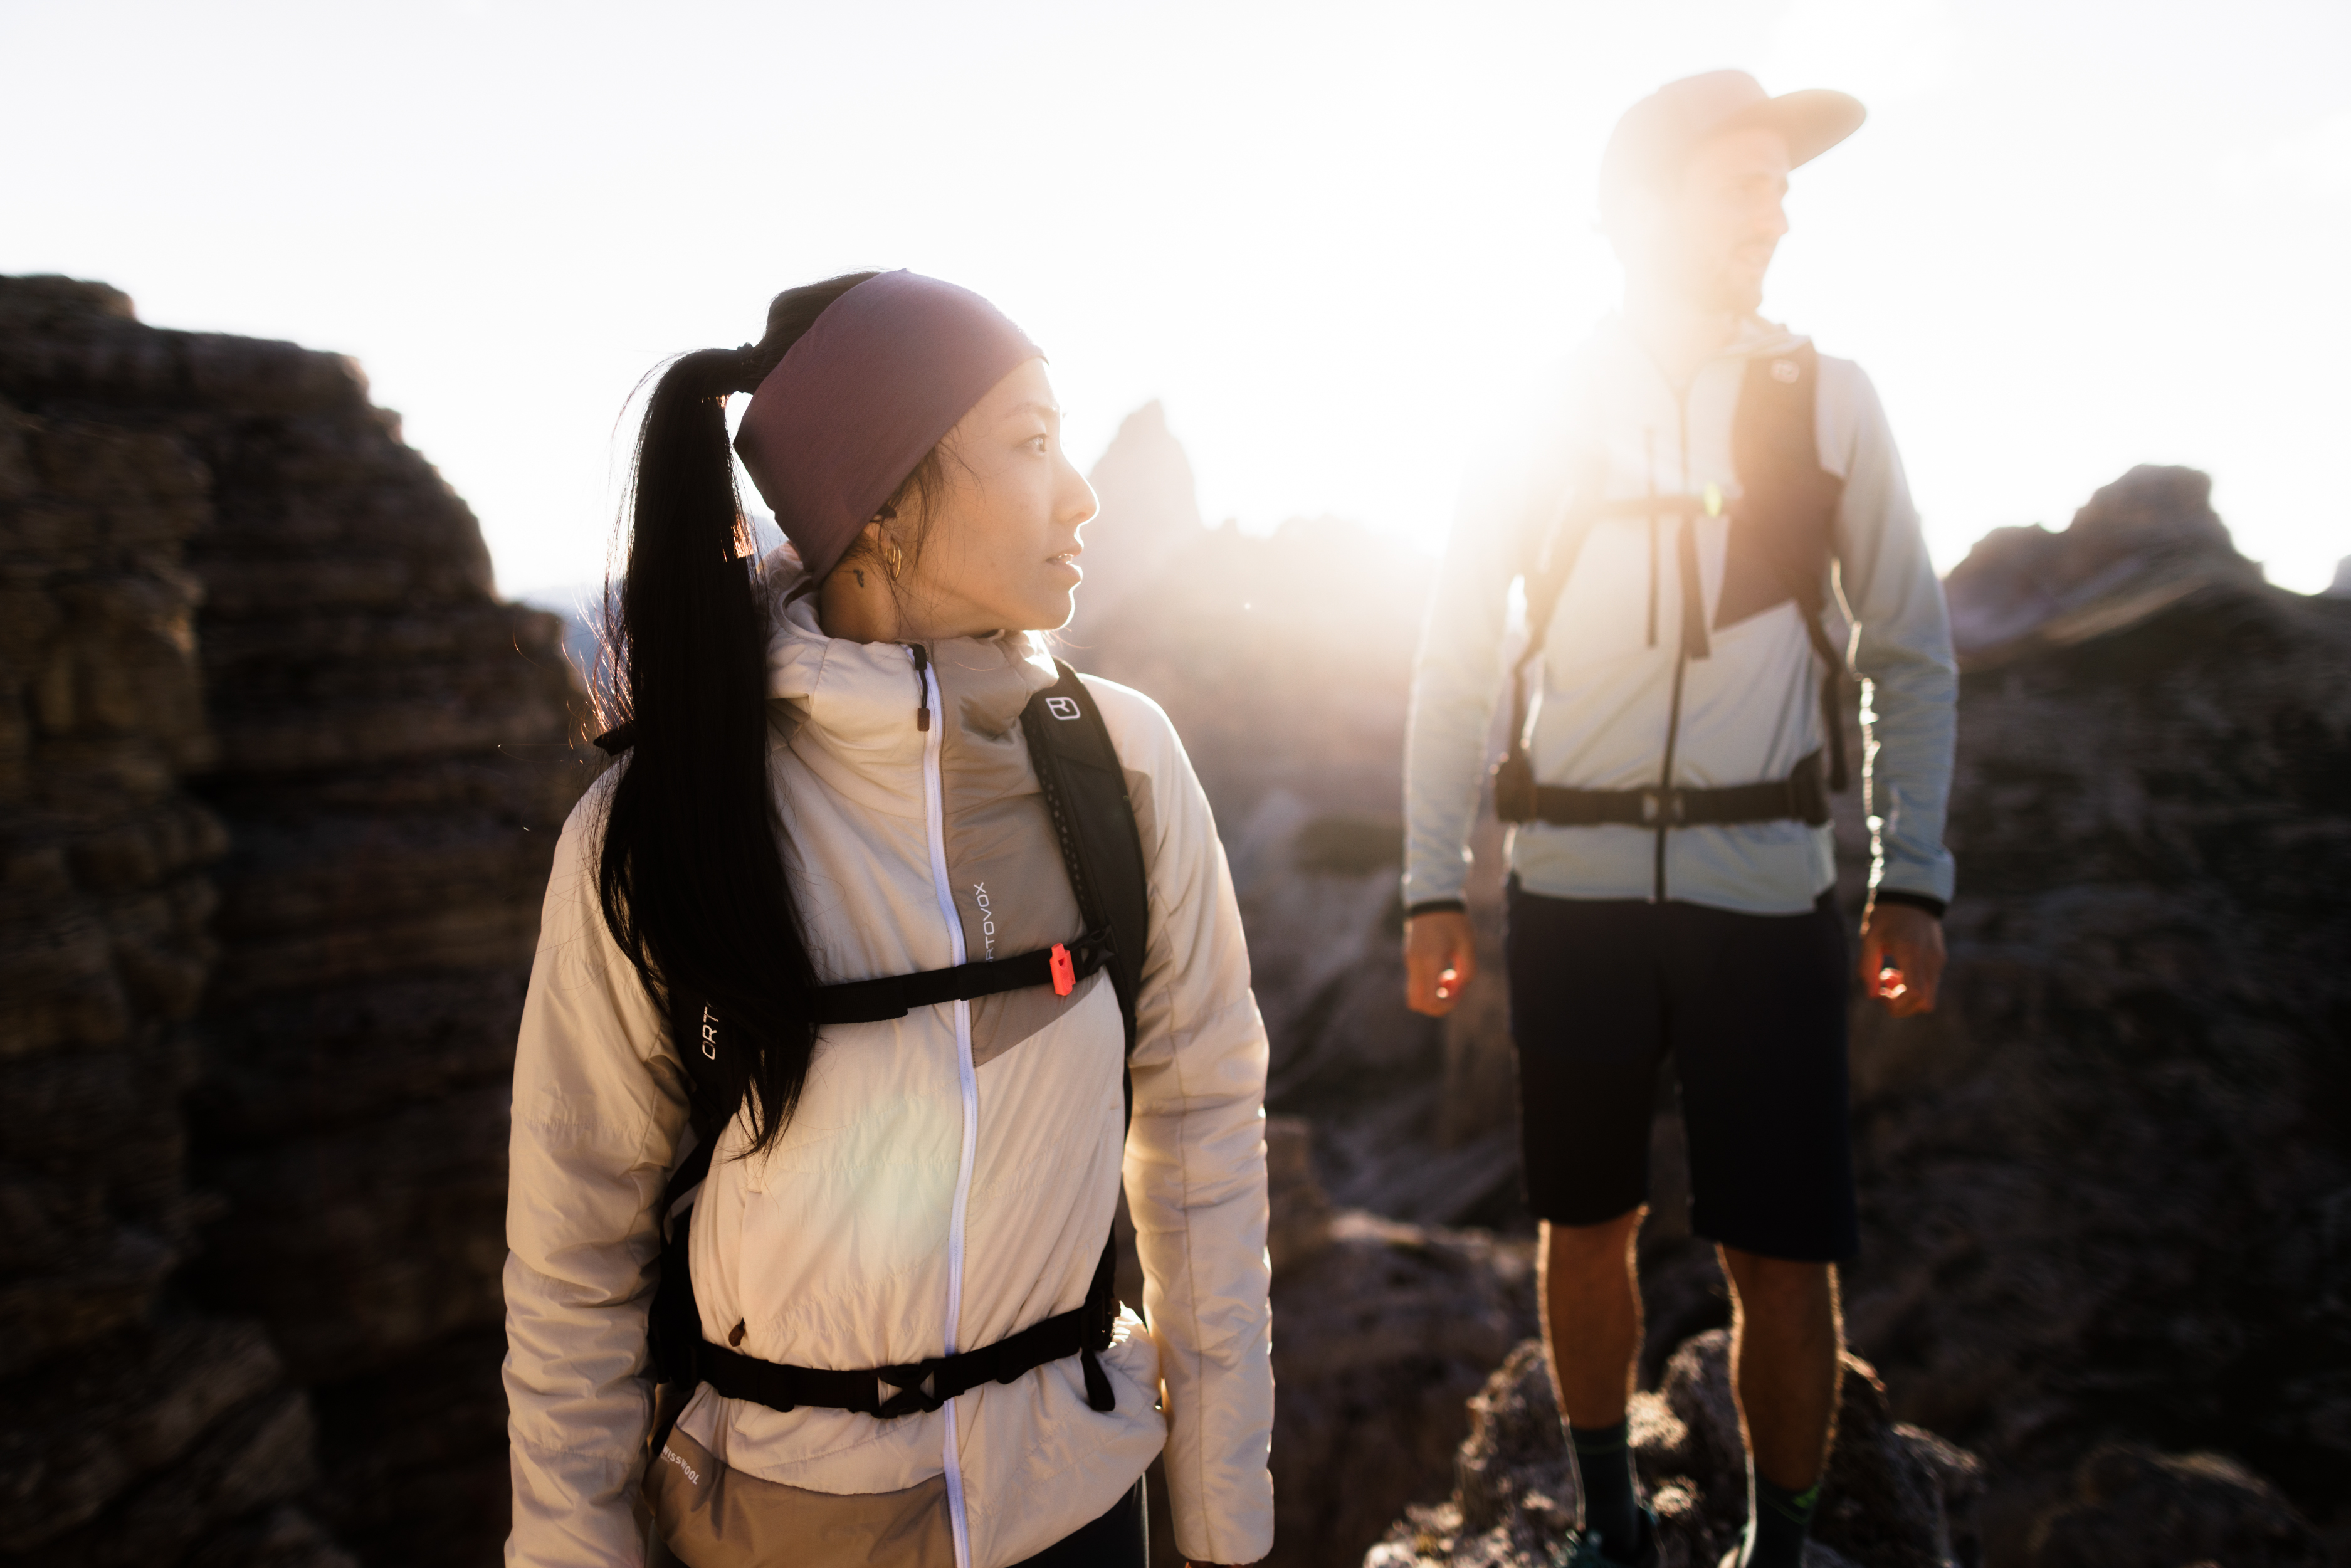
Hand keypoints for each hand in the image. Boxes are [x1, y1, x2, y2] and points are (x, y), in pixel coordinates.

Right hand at [1405, 909, 1476, 1016]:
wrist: (1433, 899)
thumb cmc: (1454, 922)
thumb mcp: (1468, 946)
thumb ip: (1467, 972)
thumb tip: (1456, 989)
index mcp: (1432, 960)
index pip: (1431, 1000)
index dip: (1447, 1005)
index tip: (1459, 990)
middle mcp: (1416, 964)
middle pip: (1417, 1003)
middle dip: (1436, 1006)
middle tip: (1452, 991)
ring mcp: (1409, 961)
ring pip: (1414, 994)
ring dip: (1431, 995)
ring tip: (1447, 978)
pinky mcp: (1409, 958)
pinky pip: (1415, 982)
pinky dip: (1428, 984)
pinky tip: (1441, 968)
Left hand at [1859, 901, 1943, 1016]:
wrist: (1911, 892)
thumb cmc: (1886, 913)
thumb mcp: (1870, 937)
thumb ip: (1867, 967)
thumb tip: (1871, 996)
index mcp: (1912, 953)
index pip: (1916, 994)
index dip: (1897, 1004)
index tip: (1879, 994)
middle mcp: (1930, 960)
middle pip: (1925, 1004)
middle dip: (1902, 1005)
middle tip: (1882, 987)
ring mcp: (1938, 960)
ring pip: (1929, 997)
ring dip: (1907, 995)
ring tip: (1890, 974)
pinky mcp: (1939, 959)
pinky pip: (1929, 984)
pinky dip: (1914, 985)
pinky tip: (1899, 968)